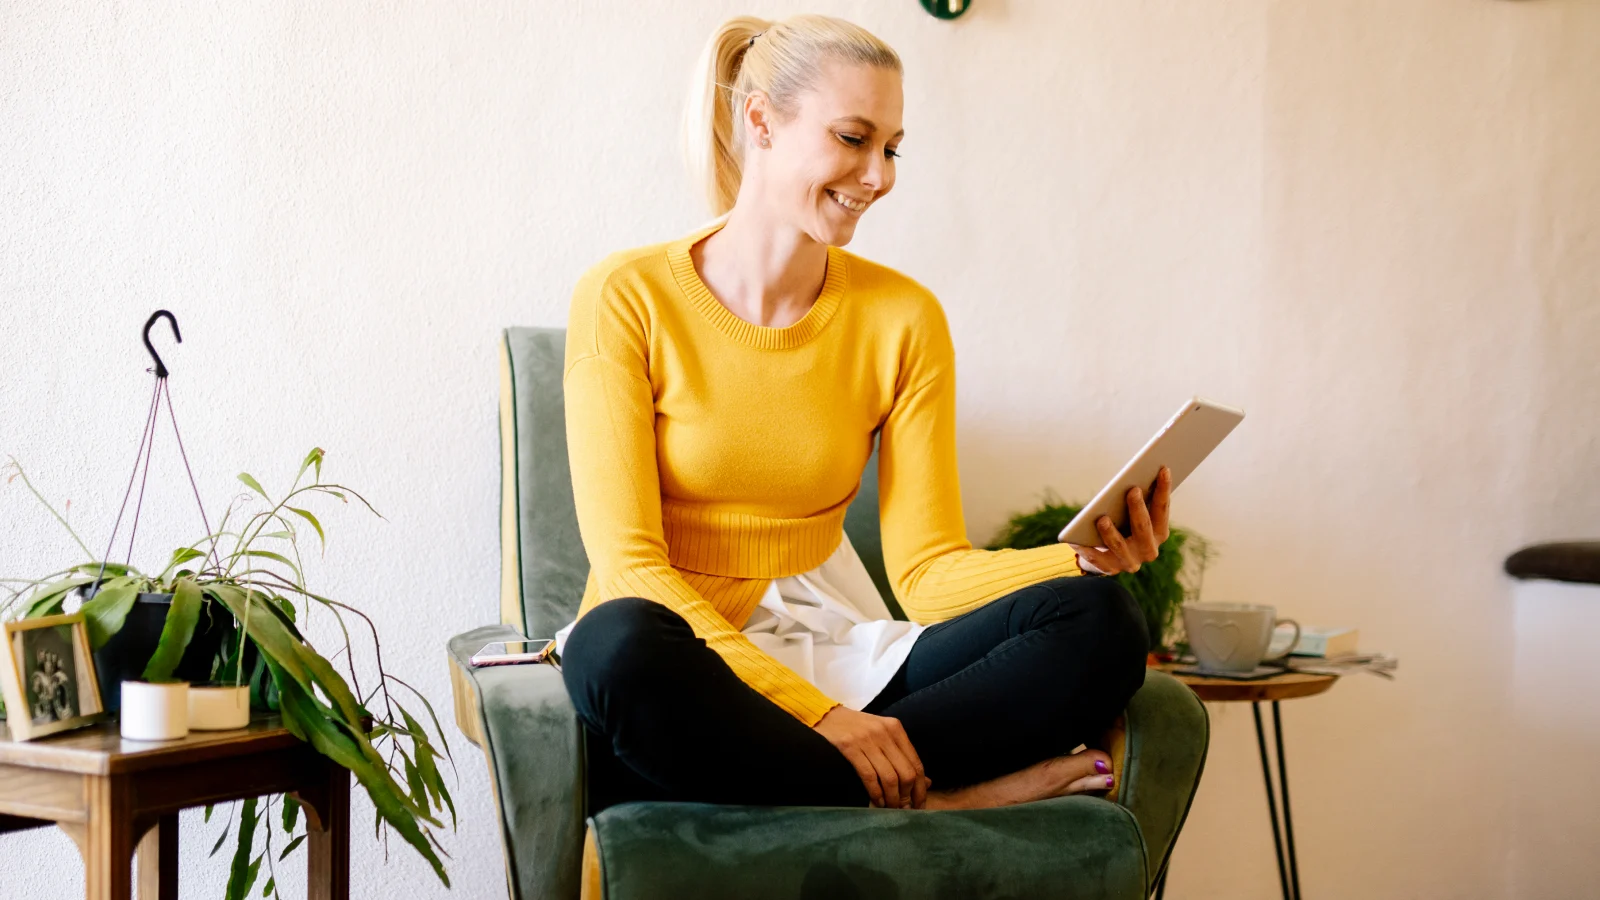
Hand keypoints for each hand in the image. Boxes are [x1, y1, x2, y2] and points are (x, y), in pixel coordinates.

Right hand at [813, 705, 929, 808]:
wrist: (826, 716)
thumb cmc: (856, 729)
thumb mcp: (883, 736)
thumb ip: (902, 756)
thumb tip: (925, 783)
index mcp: (895, 728)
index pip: (916, 763)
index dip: (920, 789)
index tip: (919, 805)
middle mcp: (884, 732)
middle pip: (906, 772)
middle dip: (907, 797)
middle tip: (903, 810)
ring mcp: (866, 739)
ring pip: (889, 777)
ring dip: (892, 799)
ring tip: (890, 808)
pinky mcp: (849, 747)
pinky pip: (869, 776)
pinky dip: (875, 793)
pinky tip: (876, 801)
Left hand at [1070, 466, 1171, 574]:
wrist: (1110, 557)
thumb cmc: (1124, 524)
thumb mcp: (1133, 513)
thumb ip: (1137, 499)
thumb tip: (1133, 476)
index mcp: (1159, 533)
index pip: (1162, 510)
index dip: (1163, 489)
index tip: (1163, 469)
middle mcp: (1148, 550)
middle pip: (1143, 527)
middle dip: (1138, 508)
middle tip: (1133, 490)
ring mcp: (1130, 561)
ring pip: (1118, 545)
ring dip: (1111, 532)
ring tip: (1102, 519)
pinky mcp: (1110, 569)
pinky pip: (1096, 558)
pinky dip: (1086, 549)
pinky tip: (1076, 540)